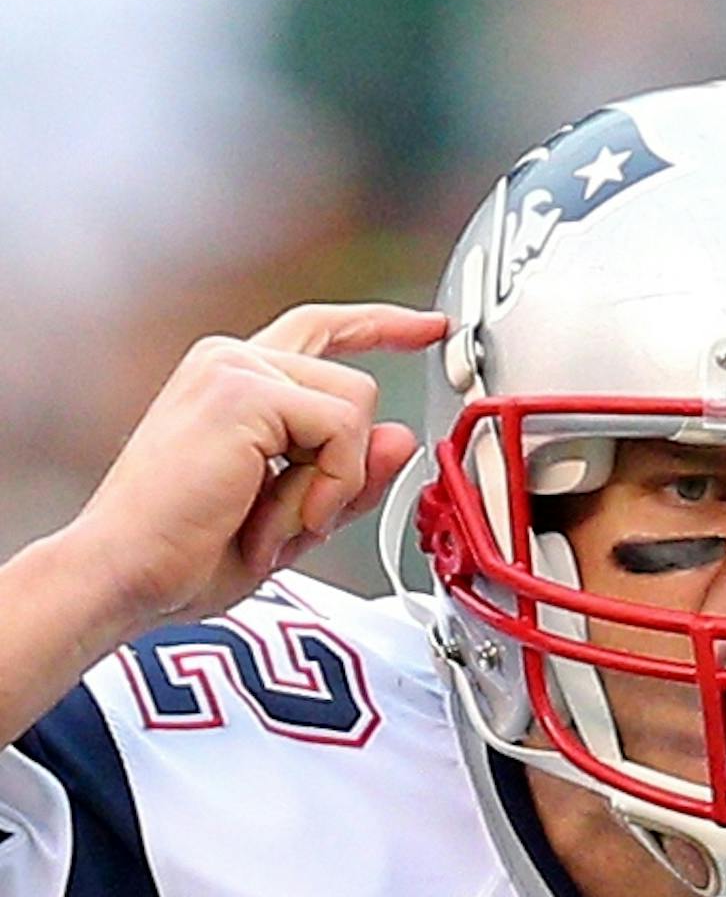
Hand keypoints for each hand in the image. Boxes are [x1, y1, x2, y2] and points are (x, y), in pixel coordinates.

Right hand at [64, 299, 446, 643]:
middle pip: (353, 387)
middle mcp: (232, 362)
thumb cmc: (183, 556)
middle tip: (294, 523)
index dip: (381, 325)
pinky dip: (329, 488)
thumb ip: (346, 480)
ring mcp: (236, 369)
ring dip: (334, 485)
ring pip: (355, 407)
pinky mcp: (246, 391)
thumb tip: (397, 439)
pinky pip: (341, 431)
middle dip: (345, 470)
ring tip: (276, 524)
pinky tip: (281, 518)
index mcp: (233, 383)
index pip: (321, 332)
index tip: (430, 327)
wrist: (125, 571)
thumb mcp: (288, 521)